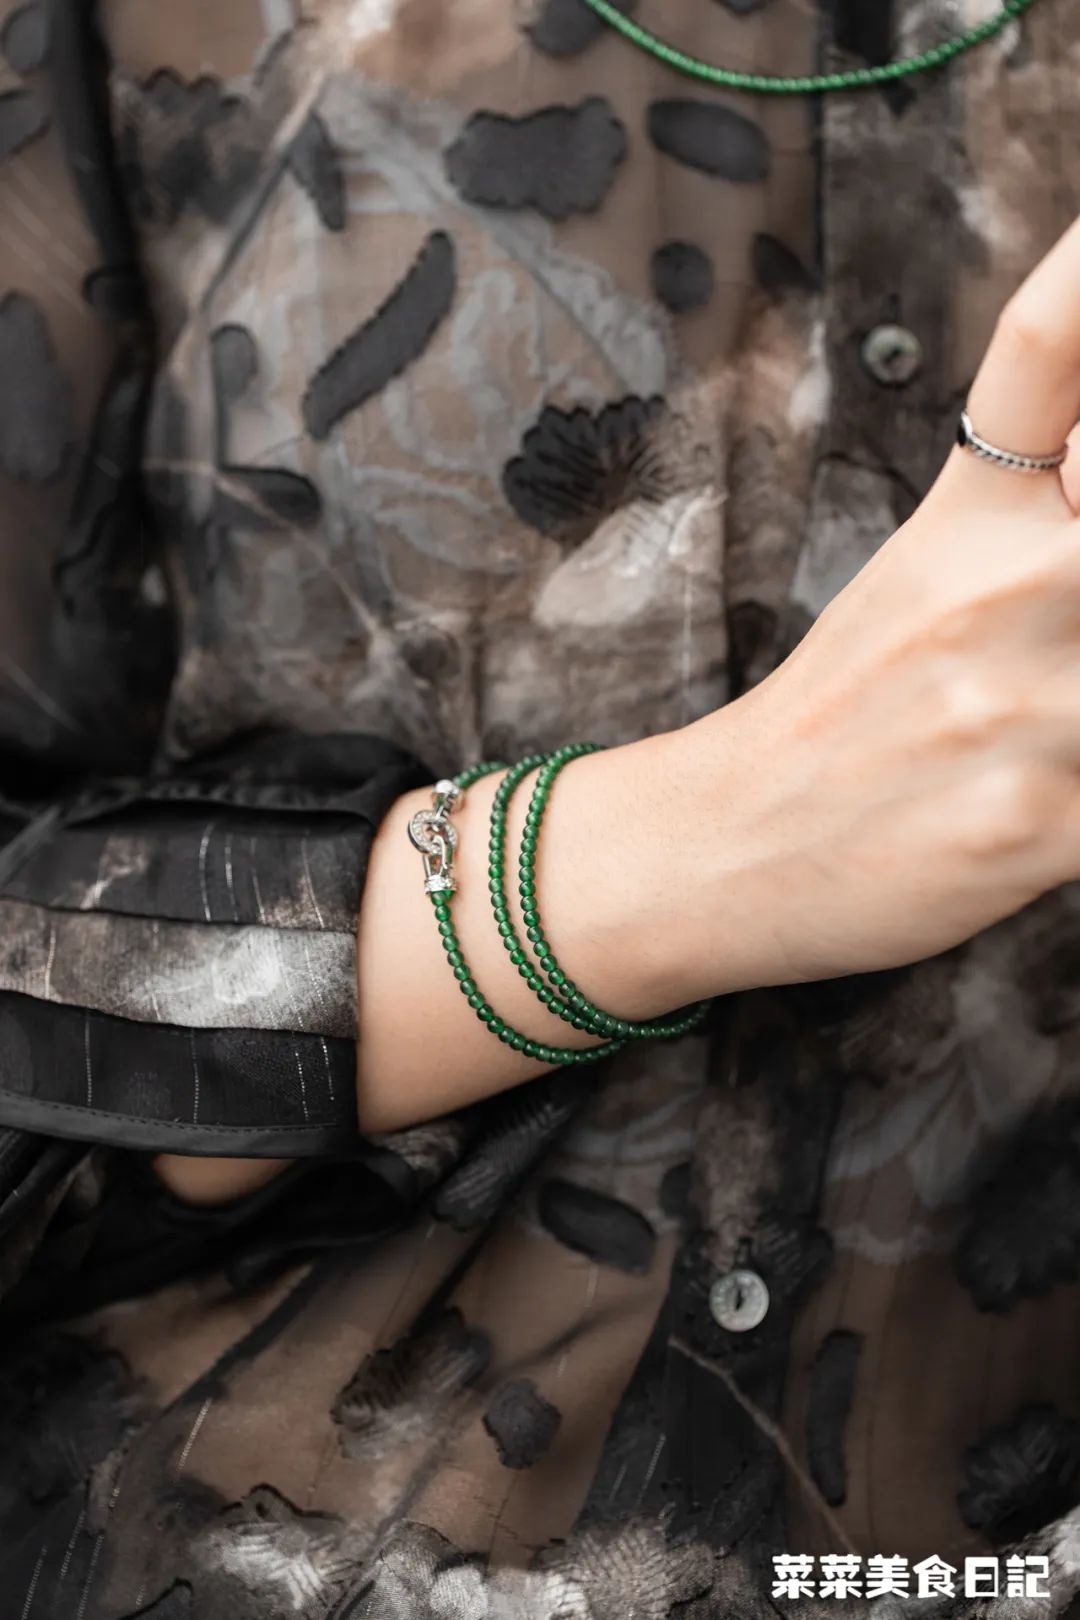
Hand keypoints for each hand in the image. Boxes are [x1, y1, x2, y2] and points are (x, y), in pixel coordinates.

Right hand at [662, 212, 1079, 1000]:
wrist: (730, 843)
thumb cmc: (840, 711)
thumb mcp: (925, 568)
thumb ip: (1034, 488)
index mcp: (976, 512)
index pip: (1055, 341)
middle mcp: (1008, 582)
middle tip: (1063, 599)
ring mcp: (1030, 702)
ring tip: (1050, 699)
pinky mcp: (1046, 822)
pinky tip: (1056, 783)